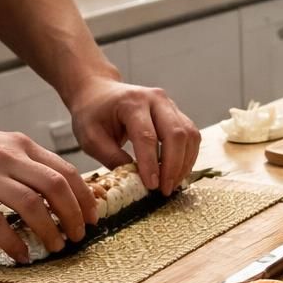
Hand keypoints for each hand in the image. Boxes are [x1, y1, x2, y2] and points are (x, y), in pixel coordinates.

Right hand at [0, 122, 96, 263]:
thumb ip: (24, 163)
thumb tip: (55, 190)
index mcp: (19, 145)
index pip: (66, 170)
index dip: (85, 197)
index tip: (92, 217)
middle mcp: (6, 157)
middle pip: (56, 187)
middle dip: (75, 215)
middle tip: (79, 236)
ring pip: (31, 205)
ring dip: (50, 230)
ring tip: (56, 246)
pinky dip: (14, 243)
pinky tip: (22, 255)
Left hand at [66, 76, 200, 194]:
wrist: (99, 92)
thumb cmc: (93, 114)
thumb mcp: (91, 137)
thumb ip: (112, 157)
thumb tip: (136, 179)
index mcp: (132, 102)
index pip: (147, 136)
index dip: (151, 164)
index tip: (152, 186)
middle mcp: (156, 100)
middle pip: (175, 134)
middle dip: (173, 166)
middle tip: (165, 190)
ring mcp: (170, 105)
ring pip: (189, 135)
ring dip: (184, 163)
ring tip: (172, 184)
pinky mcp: (178, 114)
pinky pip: (191, 136)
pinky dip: (187, 157)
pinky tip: (177, 172)